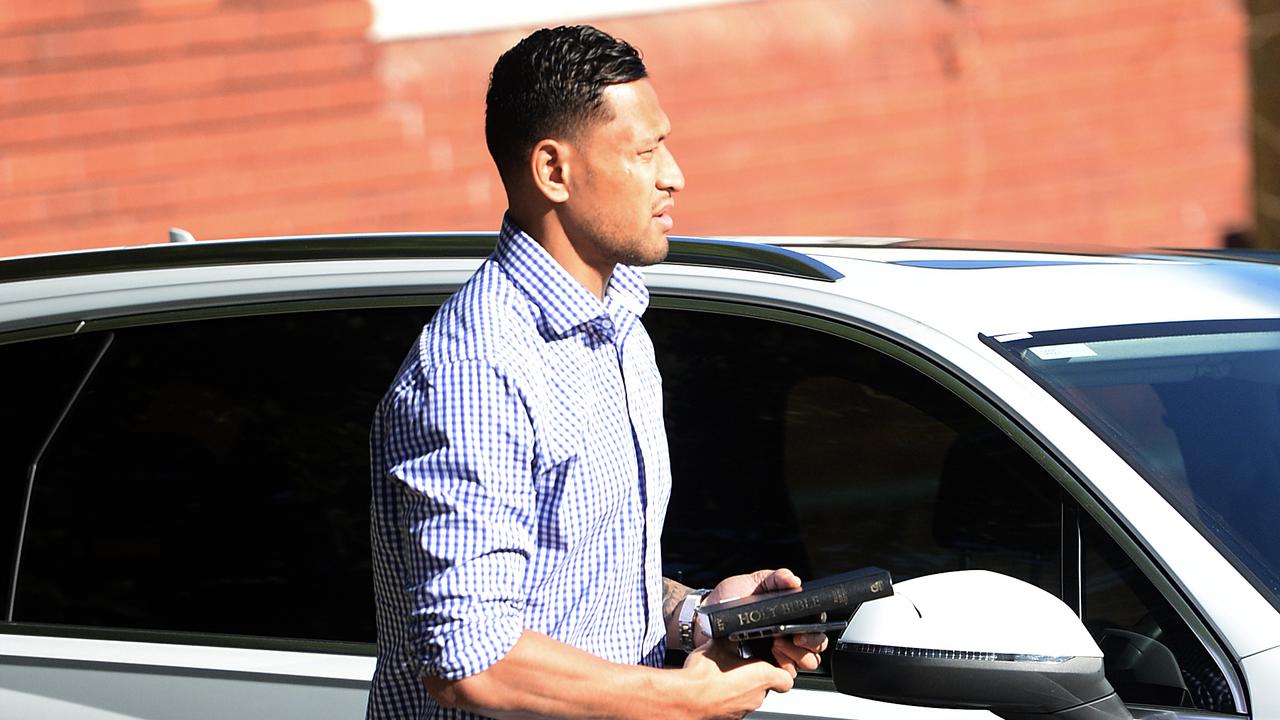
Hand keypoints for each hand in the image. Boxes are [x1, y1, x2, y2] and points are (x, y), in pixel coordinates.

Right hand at [681, 638, 793, 718]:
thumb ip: (732, 637)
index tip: (771, 664)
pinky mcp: (730, 717)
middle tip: (741, 664)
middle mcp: (757, 696)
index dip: (781, 671)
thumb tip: (731, 628)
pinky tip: (716, 686)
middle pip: (766, 687)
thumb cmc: (705, 674)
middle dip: (756, 676)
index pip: (786, 679)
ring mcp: (743, 710)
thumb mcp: (720, 644)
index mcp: (763, 676)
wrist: (686, 697)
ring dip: (742, 687)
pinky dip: (729, 696)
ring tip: (725, 675)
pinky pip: (735, 705)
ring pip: (750, 696)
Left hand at [704, 568, 829, 675]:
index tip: (803, 628)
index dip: (816, 630)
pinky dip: (781, 669)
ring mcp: (778, 653)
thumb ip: (775, 578)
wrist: (704, 616)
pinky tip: (769, 656)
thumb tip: (794, 580)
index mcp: (790, 615)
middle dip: (809, 644)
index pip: (816, 626)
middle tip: (792, 637)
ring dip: (796, 656)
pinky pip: (784, 676)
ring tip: (776, 644)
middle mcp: (788, 635)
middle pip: (816, 648)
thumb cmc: (729, 599)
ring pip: (804, 663)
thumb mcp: (752, 583)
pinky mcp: (764, 667)